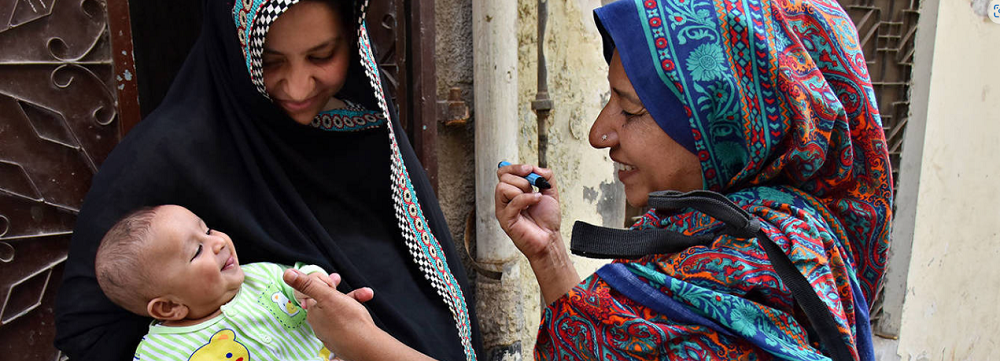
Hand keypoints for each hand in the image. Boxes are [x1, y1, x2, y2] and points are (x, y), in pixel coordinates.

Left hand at [284, 269, 433, 360]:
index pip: (315, 292)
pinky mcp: (343, 339)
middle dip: (343, 292)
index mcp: (313, 312)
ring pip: (340, 311)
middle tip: (355, 287)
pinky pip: (347, 322)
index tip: (336, 278)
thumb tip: (288, 274)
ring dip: (354, 301)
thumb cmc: (349, 321)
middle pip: (329, 301)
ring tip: (366, 295)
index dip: (326, 283)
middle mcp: (320, 324)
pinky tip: (362, 315)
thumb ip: (308, 284)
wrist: (367, 346)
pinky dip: (356, 315)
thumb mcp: (327, 296)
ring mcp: (331, 333)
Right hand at [495, 163, 580, 303]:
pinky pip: (513, 202)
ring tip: (533, 199)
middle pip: (503, 177)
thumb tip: (534, 168)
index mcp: (512, 191)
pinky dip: (527, 198)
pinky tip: (536, 202)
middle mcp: (505, 199)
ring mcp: (504, 209)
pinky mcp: (506, 219)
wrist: (550, 238)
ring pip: (503, 187)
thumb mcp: (550, 191)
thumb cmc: (547, 219)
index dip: (515, 167)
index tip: (529, 170)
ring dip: (522, 189)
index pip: (503, 172)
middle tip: (533, 189)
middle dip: (522, 179)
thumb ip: (545, 176)